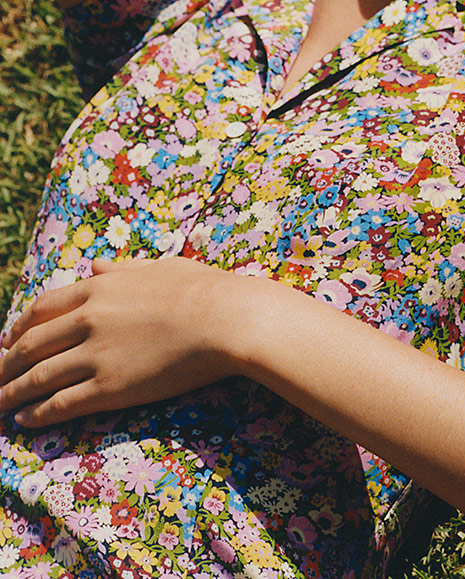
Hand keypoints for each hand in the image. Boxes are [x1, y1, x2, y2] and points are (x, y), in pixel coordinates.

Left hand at [0, 258, 238, 426]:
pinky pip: (61, 403)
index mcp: (100, 288)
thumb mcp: (158, 267)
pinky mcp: (109, 388)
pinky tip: (25, 420)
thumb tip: (96, 264)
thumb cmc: (201, 289)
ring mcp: (95, 355)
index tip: (7, 339)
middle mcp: (88, 320)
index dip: (20, 326)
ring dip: (11, 392)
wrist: (223, 319)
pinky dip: (37, 413)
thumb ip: (123, 269)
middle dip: (7, 362)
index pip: (43, 308)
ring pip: (38, 377)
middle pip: (31, 344)